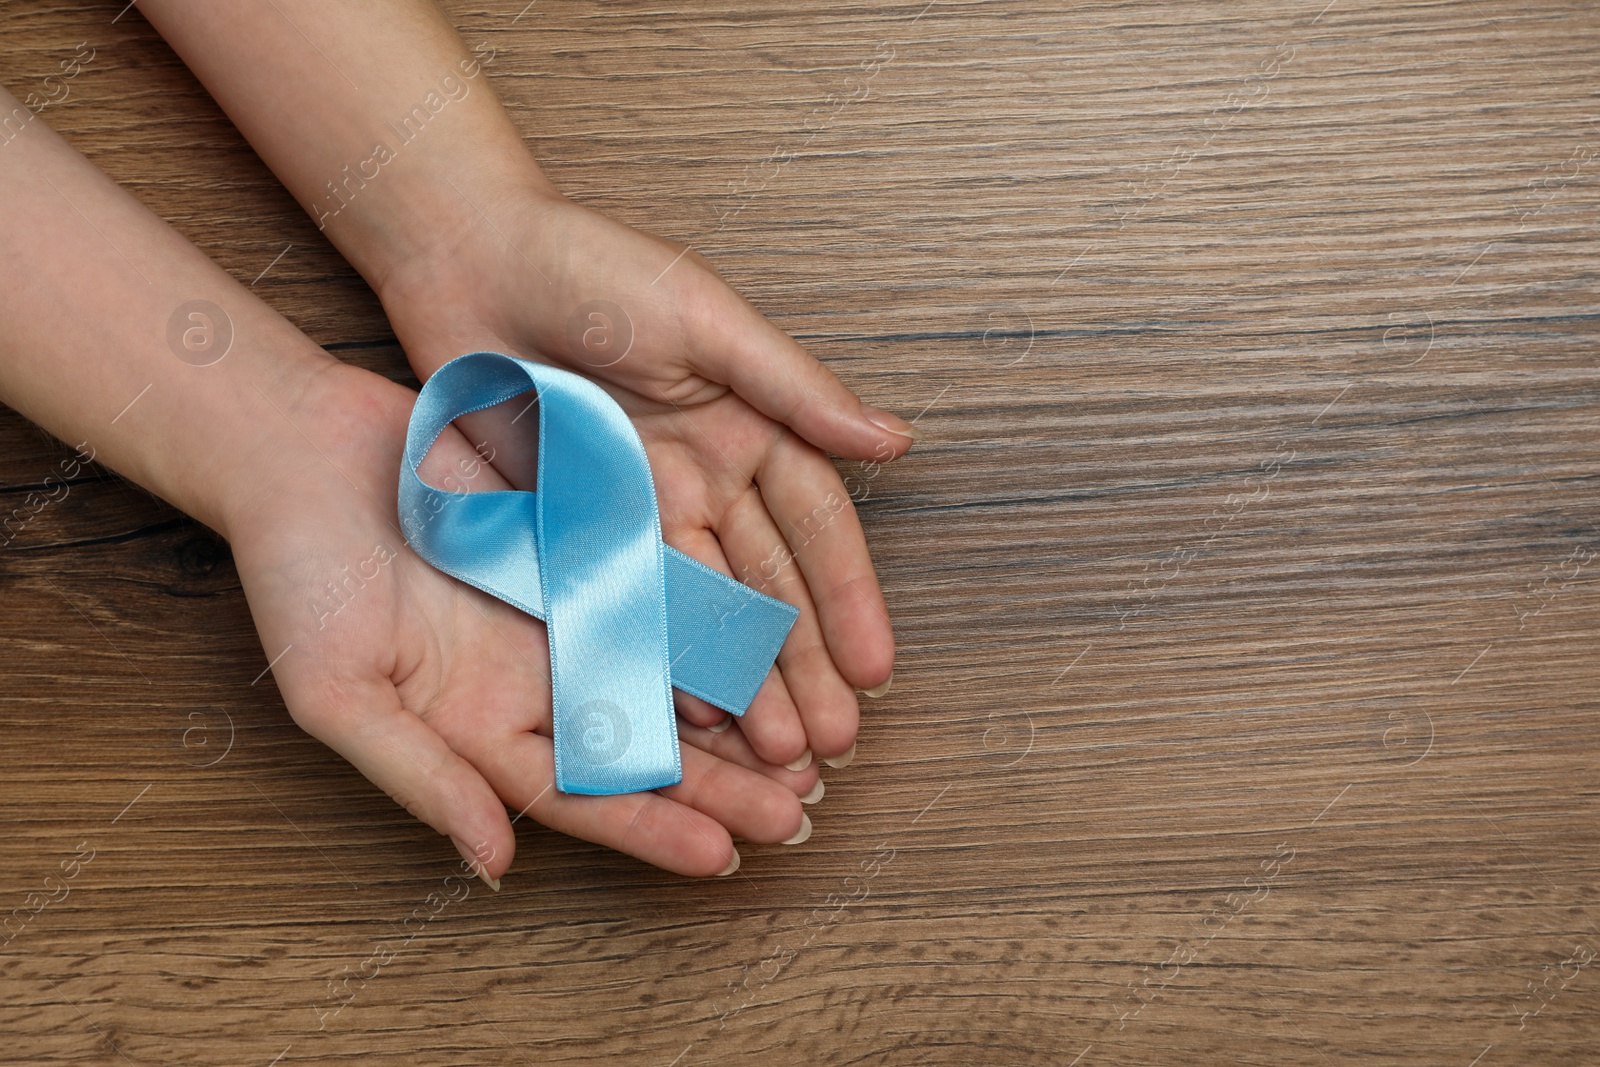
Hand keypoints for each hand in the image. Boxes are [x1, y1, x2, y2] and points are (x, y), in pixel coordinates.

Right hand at [229, 361, 817, 879]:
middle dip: (719, 784)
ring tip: (802, 746)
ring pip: (665, 674)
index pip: (580, 794)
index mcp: (476, 726)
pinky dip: (708, 620)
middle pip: (640, 746)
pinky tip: (765, 644)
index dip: (650, 828)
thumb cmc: (296, 575)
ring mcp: (559, 614)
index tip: (723, 855)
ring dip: (733, 711)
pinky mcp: (579, 546)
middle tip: (797, 811)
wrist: (296, 449)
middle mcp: (531, 679)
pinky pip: (658, 589)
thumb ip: (421, 778)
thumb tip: (496, 864)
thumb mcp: (339, 694)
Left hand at [377, 186, 915, 769]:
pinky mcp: (575, 532)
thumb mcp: (706, 321)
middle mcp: (705, 481)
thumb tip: (894, 442)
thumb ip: (795, 388)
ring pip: (701, 616)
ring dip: (739, 683)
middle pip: (764, 590)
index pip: (815, 530)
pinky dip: (656, 662)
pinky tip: (685, 717)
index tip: (874, 669)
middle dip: (800, 668)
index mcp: (751, 429)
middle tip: (831, 744)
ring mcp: (640, 513)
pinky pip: (623, 610)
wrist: (470, 262)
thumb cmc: (595, 269)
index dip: (846, 601)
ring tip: (772, 752)